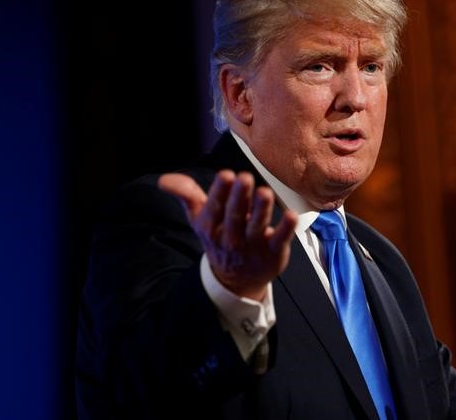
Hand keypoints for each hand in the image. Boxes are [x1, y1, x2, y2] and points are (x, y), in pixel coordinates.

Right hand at [158, 171, 296, 300]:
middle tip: (244, 177)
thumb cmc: (219, 237)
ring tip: (265, 192)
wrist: (236, 280)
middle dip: (239, 197)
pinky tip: (292, 215)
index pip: (214, 208)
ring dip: (261, 209)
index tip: (226, 175)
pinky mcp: (273, 252)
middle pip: (235, 216)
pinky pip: (280, 240)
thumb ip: (186, 195)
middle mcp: (231, 237)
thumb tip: (163, 180)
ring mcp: (253, 246)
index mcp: (211, 226)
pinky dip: (286, 228)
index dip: (219, 192)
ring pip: (257, 226)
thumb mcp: (199, 218)